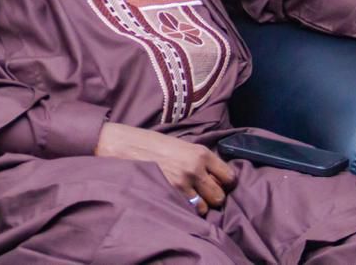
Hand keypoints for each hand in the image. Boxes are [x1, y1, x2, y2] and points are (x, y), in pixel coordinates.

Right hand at [94, 122, 235, 215]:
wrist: (126, 146)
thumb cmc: (152, 144)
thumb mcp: (182, 145)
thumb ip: (200, 159)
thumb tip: (215, 175)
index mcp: (201, 153)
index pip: (229, 176)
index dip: (227, 183)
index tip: (221, 185)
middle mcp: (195, 168)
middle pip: (219, 196)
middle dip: (213, 197)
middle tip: (204, 194)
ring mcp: (182, 184)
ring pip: (205, 207)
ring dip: (199, 205)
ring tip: (189, 198)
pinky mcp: (170, 194)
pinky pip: (188, 211)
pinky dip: (186, 210)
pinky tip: (178, 202)